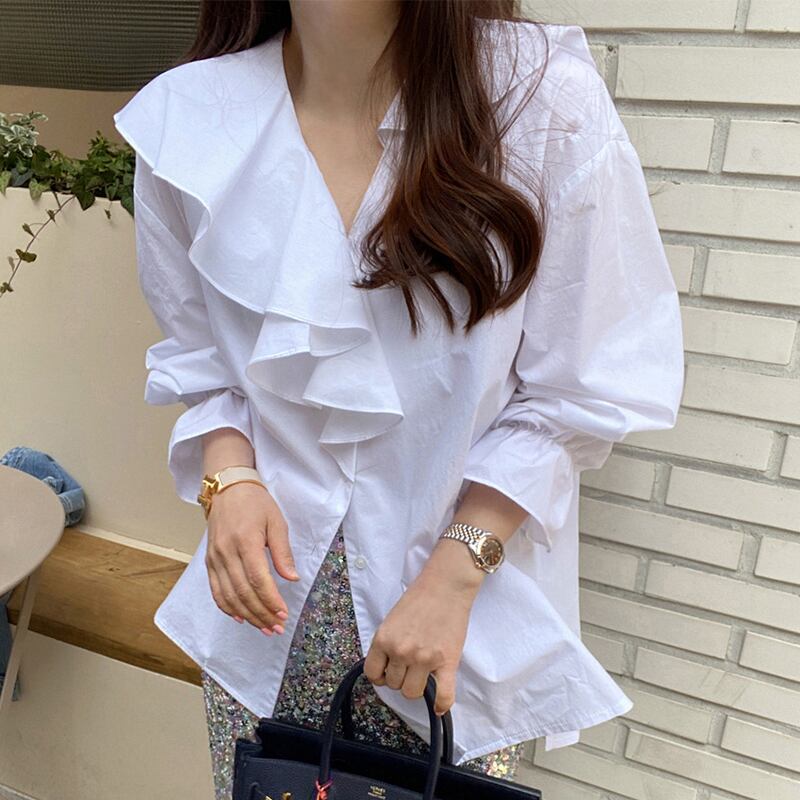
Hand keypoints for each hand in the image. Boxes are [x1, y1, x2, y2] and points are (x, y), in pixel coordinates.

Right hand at [205, 482, 299, 634]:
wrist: (228, 489)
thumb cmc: (256, 503)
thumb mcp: (276, 522)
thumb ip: (282, 551)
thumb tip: (292, 578)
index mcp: (245, 541)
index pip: (258, 579)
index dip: (271, 600)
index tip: (283, 613)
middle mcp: (226, 553)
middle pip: (243, 592)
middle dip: (261, 614)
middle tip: (277, 627)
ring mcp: (215, 558)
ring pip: (228, 596)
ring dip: (247, 615)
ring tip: (264, 627)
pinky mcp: (209, 562)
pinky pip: (216, 591)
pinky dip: (227, 608)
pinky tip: (241, 617)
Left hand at [363, 541, 483, 716]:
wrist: (446, 585)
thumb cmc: (419, 597)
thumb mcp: (392, 619)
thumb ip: (387, 643)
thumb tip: (386, 668)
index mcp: (384, 639)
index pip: (373, 673)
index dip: (380, 675)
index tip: (388, 671)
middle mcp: (401, 652)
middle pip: (393, 685)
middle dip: (400, 677)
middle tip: (410, 664)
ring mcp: (424, 659)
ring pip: (412, 693)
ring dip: (417, 686)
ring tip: (423, 673)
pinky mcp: (447, 662)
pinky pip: (443, 695)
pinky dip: (442, 704)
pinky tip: (440, 705)